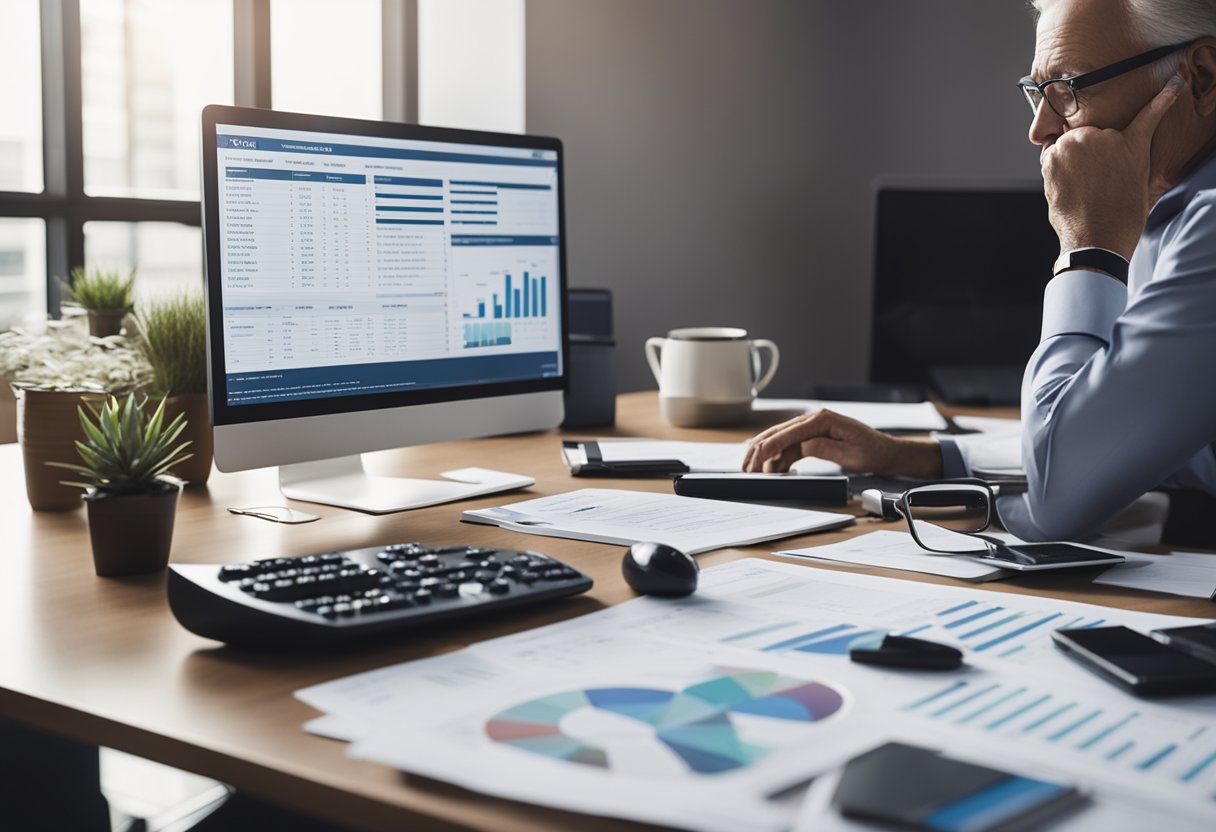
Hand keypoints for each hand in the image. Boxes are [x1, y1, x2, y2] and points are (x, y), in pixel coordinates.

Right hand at [741, 408, 943, 477]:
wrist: (885, 453)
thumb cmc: (872, 453)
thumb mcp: (850, 455)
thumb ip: (823, 449)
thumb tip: (800, 447)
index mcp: (824, 419)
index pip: (791, 432)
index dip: (772, 445)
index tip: (758, 456)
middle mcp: (815, 418)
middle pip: (779, 433)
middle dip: (760, 450)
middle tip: (747, 467)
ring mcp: (812, 427)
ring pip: (780, 439)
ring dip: (765, 455)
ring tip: (753, 470)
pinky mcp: (812, 436)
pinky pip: (789, 446)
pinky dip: (778, 457)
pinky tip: (771, 469)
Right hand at [1041, 74, 1186, 259]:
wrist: (1095, 241)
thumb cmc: (1074, 221)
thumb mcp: (1052, 193)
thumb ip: (1058, 168)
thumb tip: (1071, 160)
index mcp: (1054, 152)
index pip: (1065, 144)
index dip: (1074, 161)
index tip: (1080, 175)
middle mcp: (1077, 140)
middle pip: (1088, 136)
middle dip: (1093, 158)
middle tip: (1097, 185)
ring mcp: (1105, 141)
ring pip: (1111, 135)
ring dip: (1114, 155)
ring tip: (1112, 183)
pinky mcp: (1132, 147)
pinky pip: (1149, 117)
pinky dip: (1164, 99)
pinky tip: (1175, 83)